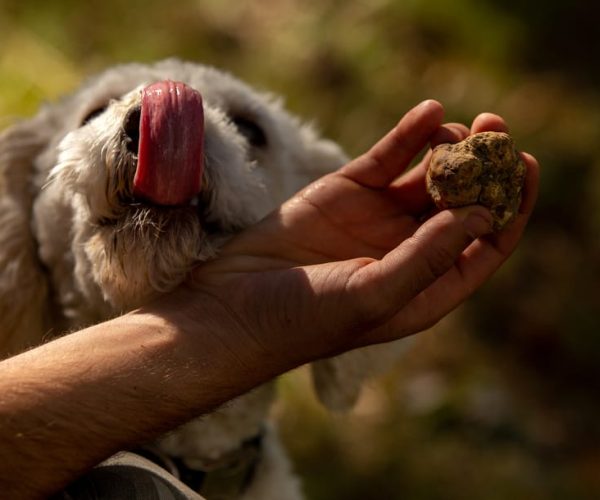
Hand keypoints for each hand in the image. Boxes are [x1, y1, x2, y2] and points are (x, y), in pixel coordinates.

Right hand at [182, 100, 538, 372]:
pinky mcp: (345, 193)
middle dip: (482, 168)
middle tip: (496, 130)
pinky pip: (386, 159)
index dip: (509, 209)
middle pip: (461, 203)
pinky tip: (429, 113)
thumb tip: (484, 214)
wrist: (234, 307)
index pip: (483, 246)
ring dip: (449, 148)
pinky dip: (408, 135)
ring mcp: (376, 219)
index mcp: (425, 286)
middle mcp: (407, 250)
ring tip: (458, 127)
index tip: (521, 168)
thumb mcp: (374, 293)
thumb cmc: (306, 318)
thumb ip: (429, 256)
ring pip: (427, 176)